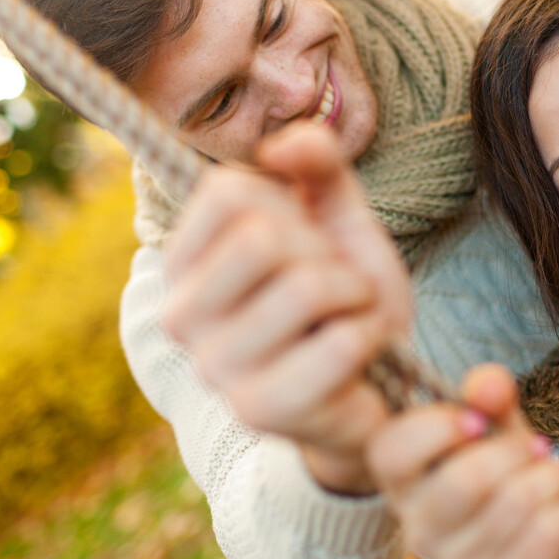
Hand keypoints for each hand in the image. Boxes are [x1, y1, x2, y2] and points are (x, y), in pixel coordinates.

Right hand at [163, 122, 411, 494]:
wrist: (378, 383)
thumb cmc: (346, 295)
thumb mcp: (337, 217)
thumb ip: (316, 164)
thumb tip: (278, 149)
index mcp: (184, 262)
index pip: (226, 192)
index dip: (290, 207)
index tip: (304, 243)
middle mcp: (180, 316)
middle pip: (261, 237)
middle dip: (325, 254)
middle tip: (335, 287)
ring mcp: (214, 368)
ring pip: (305, 288)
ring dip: (354, 297)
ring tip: (348, 318)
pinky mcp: (258, 409)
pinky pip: (339, 343)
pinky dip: (370, 337)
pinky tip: (360, 356)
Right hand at [367, 364, 558, 558]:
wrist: (539, 550)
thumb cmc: (505, 478)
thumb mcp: (495, 430)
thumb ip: (488, 398)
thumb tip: (491, 386)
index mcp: (405, 485)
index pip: (392, 452)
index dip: (436, 427)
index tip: (477, 421)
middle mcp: (420, 532)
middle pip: (463, 483)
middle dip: (515, 453)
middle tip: (538, 447)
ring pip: (514, 505)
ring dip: (552, 479)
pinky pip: (544, 538)